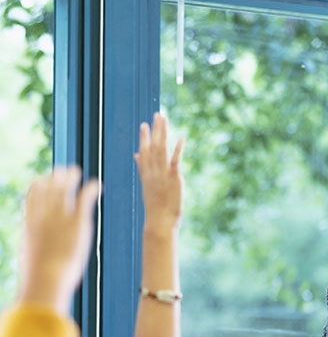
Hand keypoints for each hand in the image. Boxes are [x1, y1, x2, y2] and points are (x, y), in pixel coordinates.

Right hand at [18, 166, 99, 314]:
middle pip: (47, 189)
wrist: (46, 280)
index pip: (31, 199)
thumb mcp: (32, 264)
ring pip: (64, 189)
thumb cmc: (39, 280)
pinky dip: (90, 189)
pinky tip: (97, 184)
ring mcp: (59, 218)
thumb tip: (34, 270)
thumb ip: (35, 257)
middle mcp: (43, 217)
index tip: (42, 179)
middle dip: (54, 177)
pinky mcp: (77, 222)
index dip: (38, 187)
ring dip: (70, 178)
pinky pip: (84, 199)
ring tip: (76, 171)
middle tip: (62, 171)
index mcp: (30, 225)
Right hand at [135, 112, 183, 229]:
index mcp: (146, 174)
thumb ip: (142, 168)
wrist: (159, 221)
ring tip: (164, 120)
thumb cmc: (155, 207)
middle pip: (153, 147)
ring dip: (163, 133)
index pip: (144, 151)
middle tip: (157, 115)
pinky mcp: (173, 178)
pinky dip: (177, 149)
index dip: (144, 137)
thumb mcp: (147, 186)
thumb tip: (137, 155)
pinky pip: (175, 161)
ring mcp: (162, 174)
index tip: (144, 124)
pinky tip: (181, 138)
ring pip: (161, 149)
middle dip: (155, 130)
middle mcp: (153, 171)